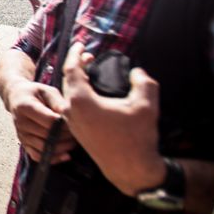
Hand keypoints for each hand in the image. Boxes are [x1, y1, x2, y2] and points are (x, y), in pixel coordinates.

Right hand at [5, 78, 75, 162]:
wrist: (17, 98)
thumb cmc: (35, 93)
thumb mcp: (47, 91)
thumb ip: (58, 102)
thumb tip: (68, 114)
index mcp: (25, 106)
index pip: (48, 121)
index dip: (64, 124)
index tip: (74, 122)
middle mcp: (20, 122)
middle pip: (47, 136)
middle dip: (65, 136)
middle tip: (77, 133)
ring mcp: (21, 134)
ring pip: (43, 148)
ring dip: (61, 148)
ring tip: (73, 142)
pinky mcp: (23, 143)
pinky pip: (37, 156)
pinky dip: (52, 158)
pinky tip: (64, 154)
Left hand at [62, 42, 164, 195]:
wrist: (130, 169)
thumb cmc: (137, 137)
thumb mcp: (146, 105)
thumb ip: (143, 81)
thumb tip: (137, 72)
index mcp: (81, 101)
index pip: (72, 70)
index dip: (76, 54)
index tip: (80, 44)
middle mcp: (71, 111)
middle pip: (68, 81)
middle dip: (77, 66)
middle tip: (88, 56)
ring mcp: (72, 123)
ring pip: (69, 95)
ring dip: (78, 81)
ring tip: (90, 72)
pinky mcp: (77, 132)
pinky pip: (73, 107)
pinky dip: (80, 95)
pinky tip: (92, 93)